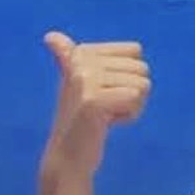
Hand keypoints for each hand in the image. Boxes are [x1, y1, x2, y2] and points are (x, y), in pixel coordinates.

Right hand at [39, 33, 150, 189]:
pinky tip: (107, 123)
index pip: (135, 51)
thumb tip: (51, 35)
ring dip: (131, 105)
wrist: (68, 158)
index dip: (127, 75)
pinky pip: (136, 98)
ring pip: (142, 83)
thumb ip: (67, 58)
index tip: (105, 92)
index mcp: (81, 53)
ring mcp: (86, 80)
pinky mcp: (93, 100)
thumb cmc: (80, 119)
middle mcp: (81, 61)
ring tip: (106, 115)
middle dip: (132, 92)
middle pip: (141, 68)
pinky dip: (130, 116)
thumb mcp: (76, 83)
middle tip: (106, 108)